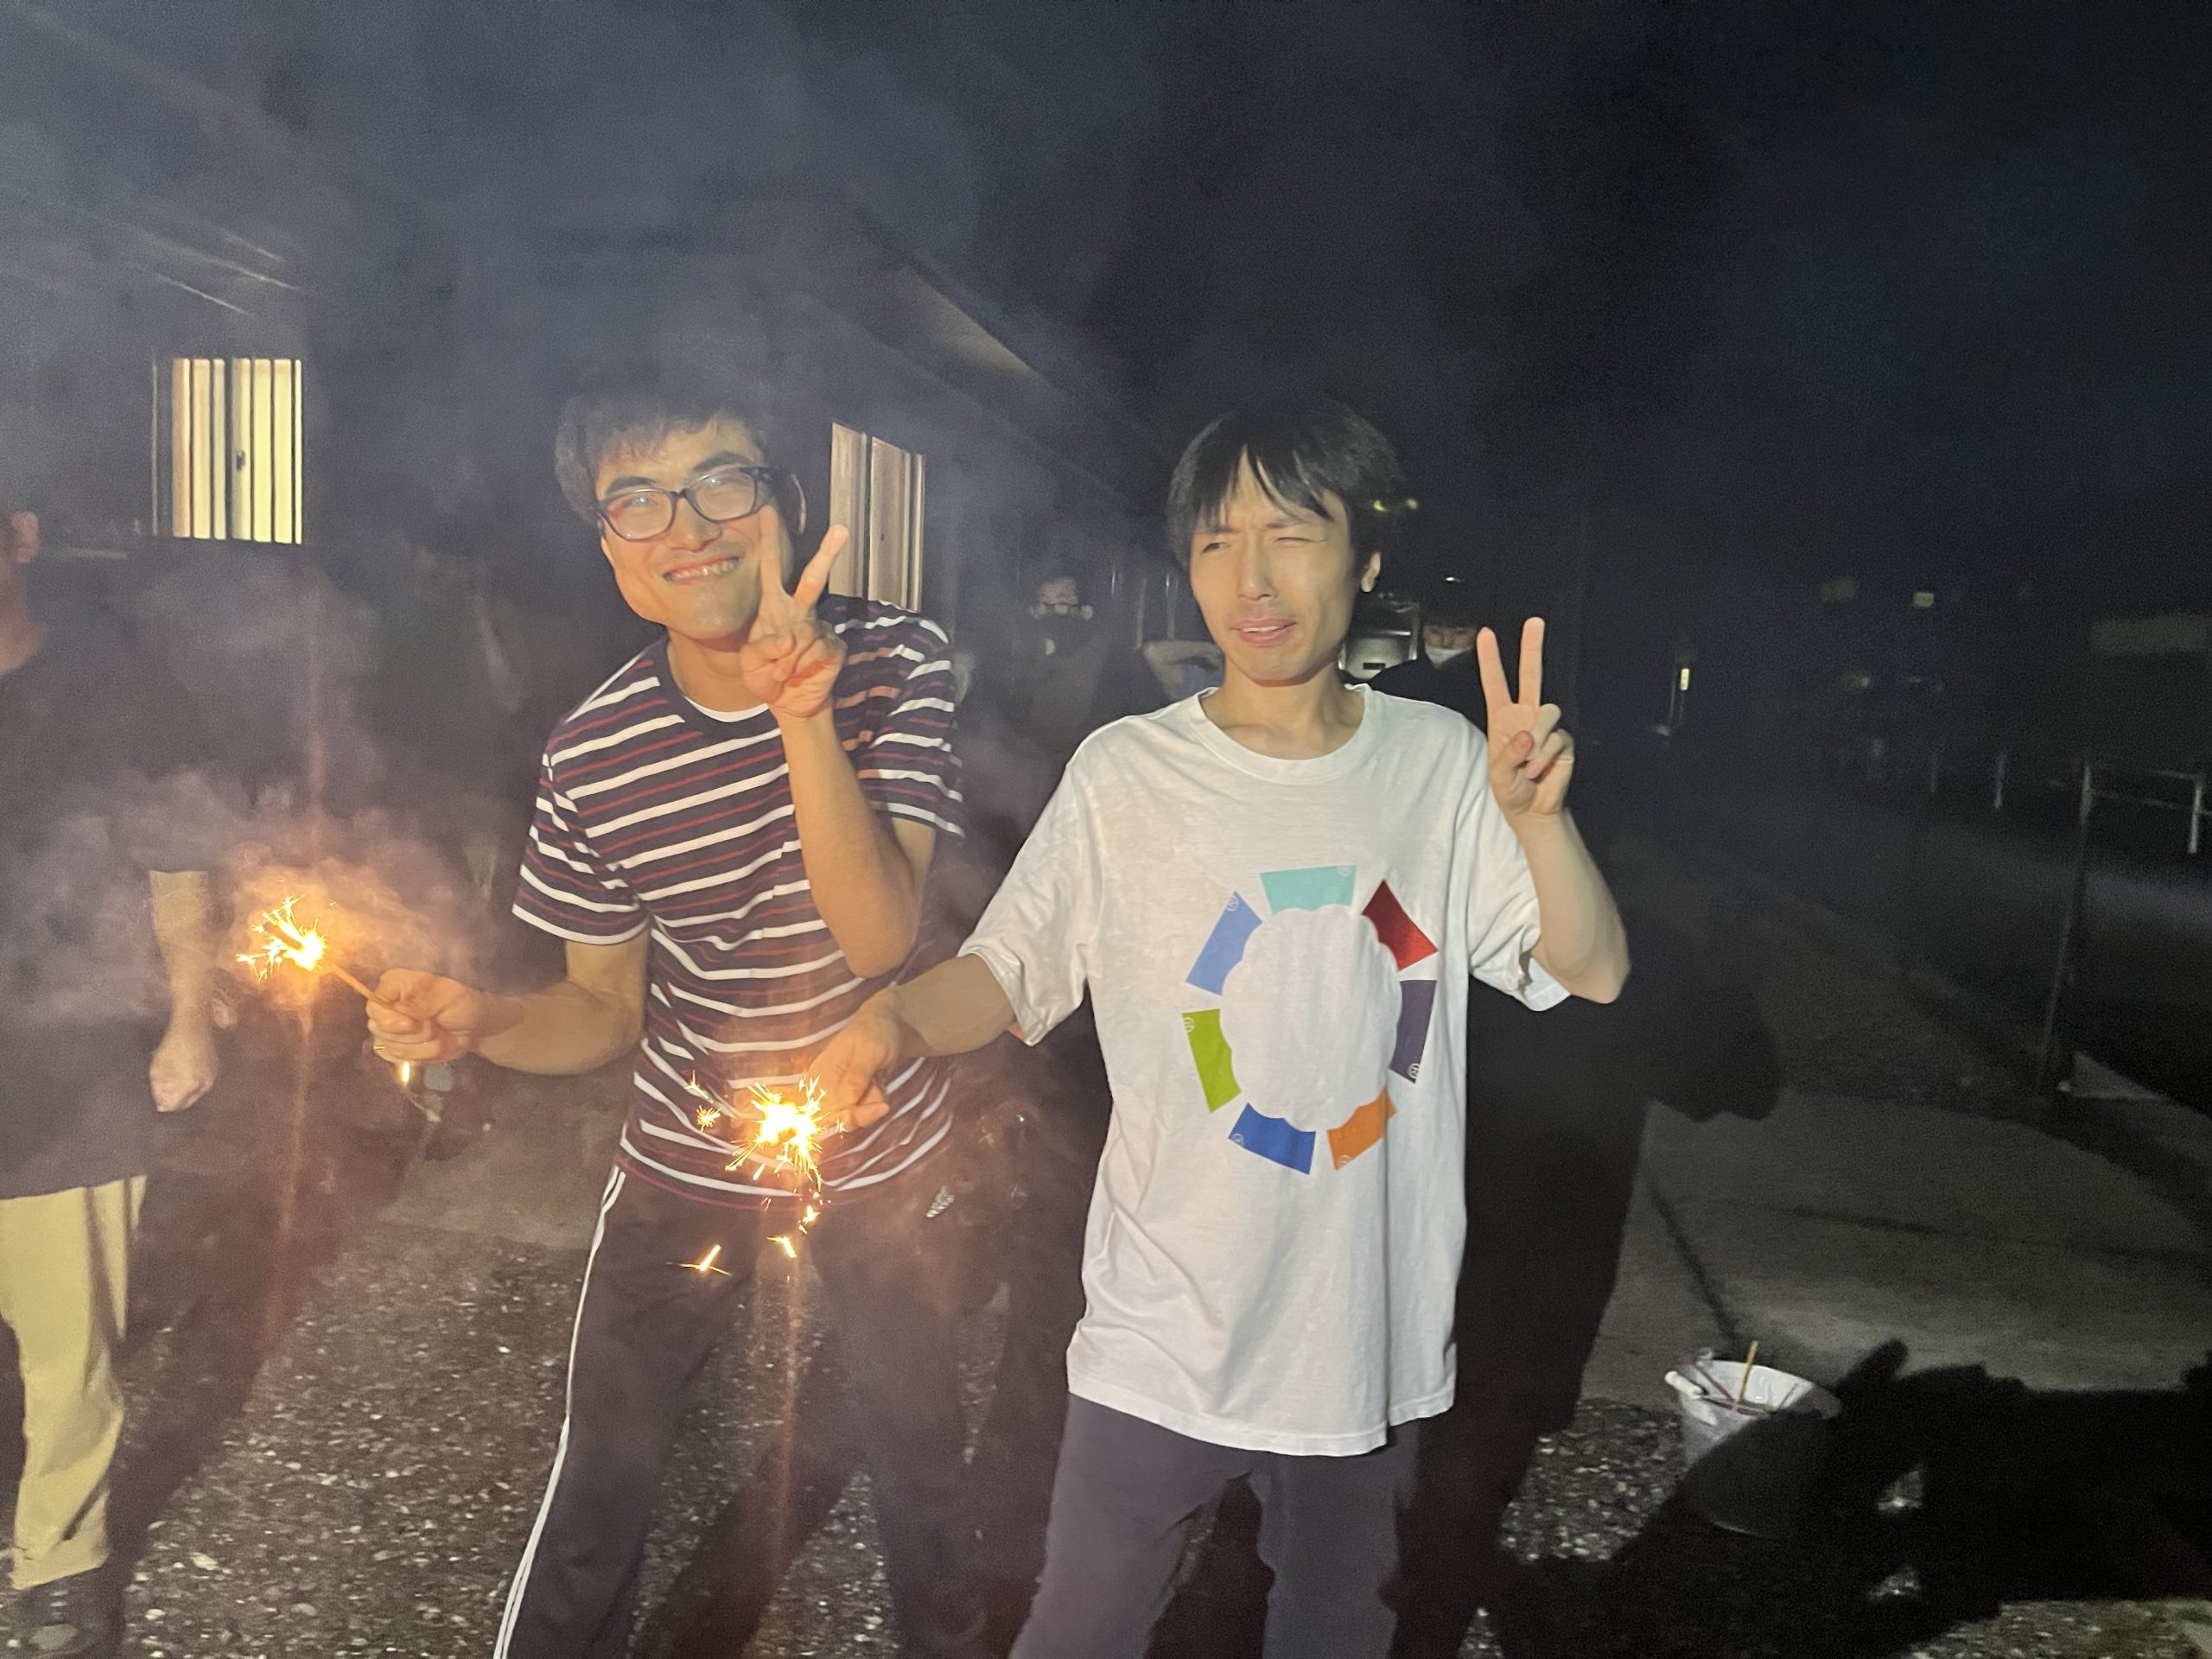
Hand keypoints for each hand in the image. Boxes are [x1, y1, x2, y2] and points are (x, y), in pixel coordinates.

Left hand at [149, 1019, 216, 1112]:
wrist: (193, 1026)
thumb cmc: (173, 1045)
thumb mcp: (159, 1068)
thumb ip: (159, 1088)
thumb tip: (162, 1105)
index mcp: (189, 1085)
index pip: (174, 1106)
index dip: (163, 1103)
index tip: (157, 1093)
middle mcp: (203, 1086)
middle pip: (187, 1102)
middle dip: (174, 1099)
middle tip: (163, 1088)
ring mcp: (211, 1078)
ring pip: (195, 1094)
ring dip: (183, 1091)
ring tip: (172, 1079)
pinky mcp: (214, 1071)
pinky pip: (201, 1085)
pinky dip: (191, 1083)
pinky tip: (184, 1072)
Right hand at [368, 969, 507, 1063]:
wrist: (471, 1026)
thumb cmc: (460, 1004)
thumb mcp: (449, 996)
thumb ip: (424, 1001)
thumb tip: (399, 1008)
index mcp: (395, 984)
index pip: (374, 1004)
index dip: (390, 1019)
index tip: (412, 1024)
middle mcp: (386, 1005)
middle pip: (379, 1028)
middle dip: (412, 1035)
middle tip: (433, 1026)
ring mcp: (387, 1028)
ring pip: (390, 1046)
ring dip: (421, 1046)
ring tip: (438, 1035)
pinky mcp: (394, 1047)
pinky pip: (396, 1059)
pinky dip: (418, 1056)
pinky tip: (431, 1046)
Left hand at [740, 526, 848, 721]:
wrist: (789, 704)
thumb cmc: (766, 676)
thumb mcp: (750, 663)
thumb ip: (762, 648)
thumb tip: (791, 636)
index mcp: (775, 608)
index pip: (772, 569)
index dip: (772, 542)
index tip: (769, 512)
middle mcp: (800, 612)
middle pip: (812, 578)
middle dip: (827, 554)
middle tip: (841, 530)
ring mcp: (820, 629)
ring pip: (805, 632)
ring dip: (788, 659)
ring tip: (782, 674)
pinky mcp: (834, 647)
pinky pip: (817, 651)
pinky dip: (802, 666)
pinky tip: (799, 675)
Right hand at [808, 992, 900, 1132]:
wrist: (887, 1026)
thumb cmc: (874, 1032)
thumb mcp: (869, 1050)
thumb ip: (857, 1075)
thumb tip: (848, 1099)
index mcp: (820, 1075)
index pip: (820, 1110)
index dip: (843, 1118)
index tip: (872, 1112)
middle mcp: (825, 1089)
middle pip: (837, 1119)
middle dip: (863, 1113)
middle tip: (883, 1103)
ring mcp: (840, 1094)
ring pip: (854, 1118)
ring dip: (872, 1103)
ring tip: (877, 1080)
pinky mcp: (854, 1098)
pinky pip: (864, 1112)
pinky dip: (876, 1101)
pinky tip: (878, 1082)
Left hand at [1477, 617, 1574, 822]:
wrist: (1534, 810)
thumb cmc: (1511, 790)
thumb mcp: (1498, 775)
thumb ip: (1508, 755)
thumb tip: (1525, 736)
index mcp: (1503, 718)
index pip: (1496, 683)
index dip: (1490, 659)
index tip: (1485, 634)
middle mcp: (1526, 716)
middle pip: (1531, 675)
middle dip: (1532, 648)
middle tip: (1534, 622)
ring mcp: (1546, 726)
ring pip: (1547, 711)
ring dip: (1536, 739)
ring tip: (1528, 765)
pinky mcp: (1564, 740)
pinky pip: (1557, 738)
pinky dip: (1545, 757)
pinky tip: (1539, 770)